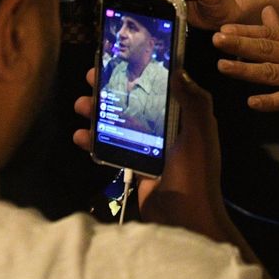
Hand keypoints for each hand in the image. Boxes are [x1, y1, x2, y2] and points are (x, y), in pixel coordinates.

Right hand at [73, 64, 232, 238]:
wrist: (185, 219)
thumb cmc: (195, 173)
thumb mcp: (200, 134)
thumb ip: (193, 102)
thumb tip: (178, 69)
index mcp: (185, 118)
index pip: (160, 86)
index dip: (141, 71)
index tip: (120, 59)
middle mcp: (167, 130)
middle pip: (135, 102)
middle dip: (112, 89)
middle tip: (90, 78)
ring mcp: (148, 149)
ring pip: (119, 123)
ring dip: (99, 113)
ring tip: (80, 105)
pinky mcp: (134, 167)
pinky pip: (111, 149)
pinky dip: (94, 141)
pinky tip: (79, 135)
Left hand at [212, 6, 278, 123]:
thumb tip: (266, 11)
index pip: (268, 33)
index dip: (245, 31)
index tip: (223, 29)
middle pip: (265, 48)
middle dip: (239, 44)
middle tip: (217, 40)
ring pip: (270, 71)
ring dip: (245, 69)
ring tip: (223, 66)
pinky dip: (268, 101)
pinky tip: (251, 102)